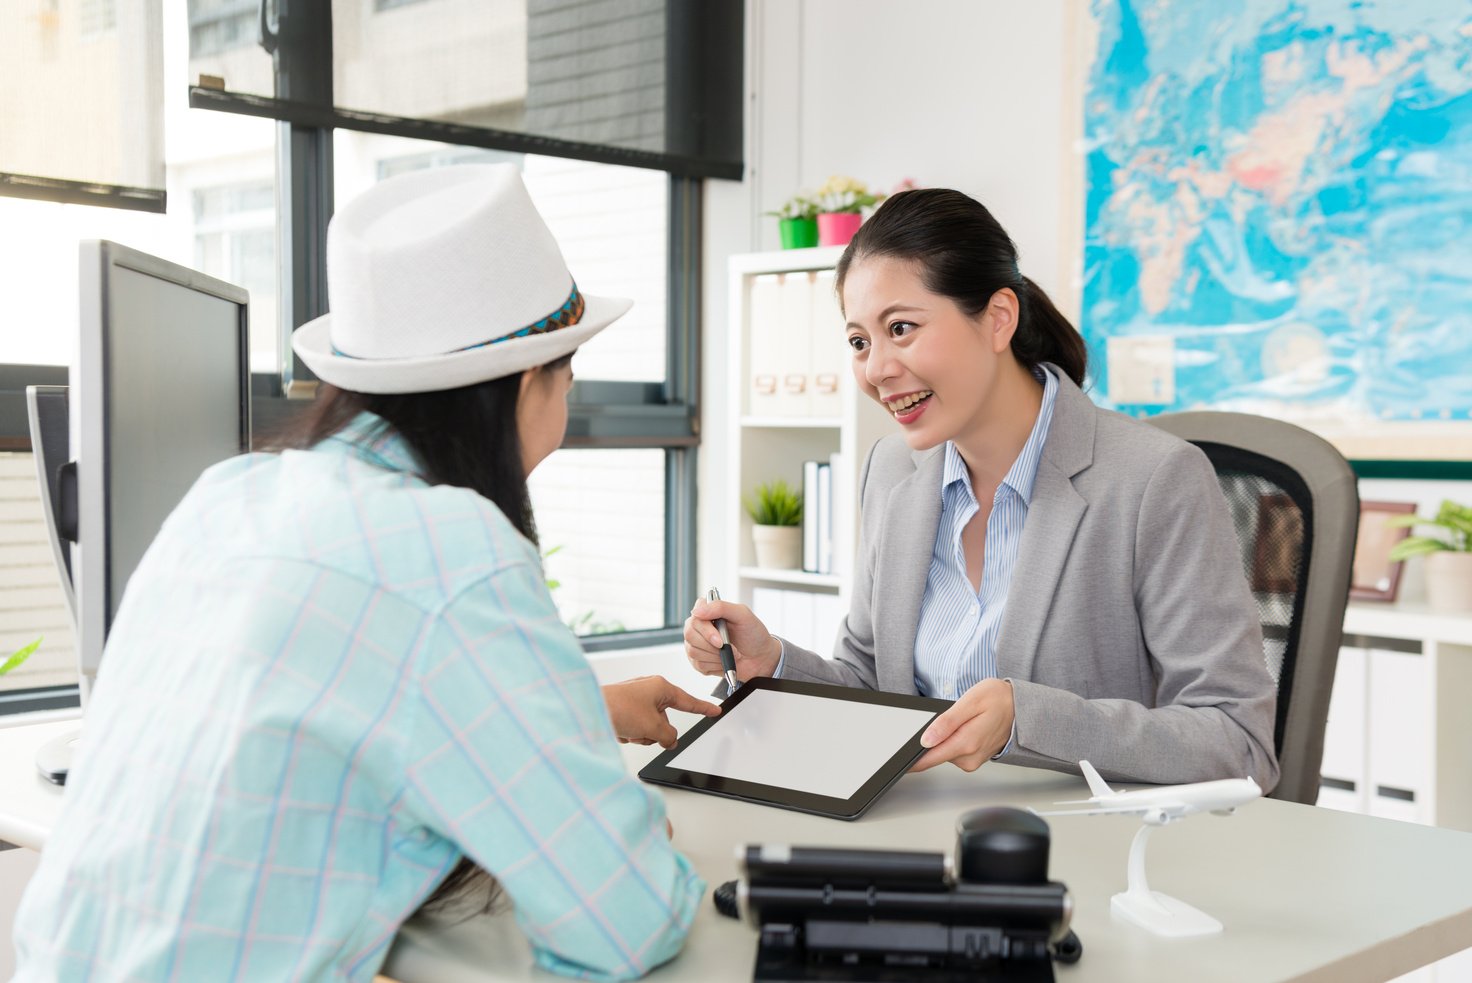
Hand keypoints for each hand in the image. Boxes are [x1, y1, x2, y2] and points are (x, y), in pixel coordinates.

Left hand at [601, 675, 720, 748]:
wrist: (589, 709)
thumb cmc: (618, 708)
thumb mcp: (652, 726)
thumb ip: (669, 736)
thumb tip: (670, 740)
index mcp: (660, 687)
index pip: (688, 701)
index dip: (703, 708)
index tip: (715, 710)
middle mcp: (649, 690)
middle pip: (666, 720)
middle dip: (657, 732)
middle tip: (646, 734)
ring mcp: (636, 700)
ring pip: (651, 726)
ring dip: (643, 734)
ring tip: (630, 731)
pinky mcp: (625, 709)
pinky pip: (638, 727)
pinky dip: (632, 733)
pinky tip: (622, 730)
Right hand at [683, 598, 782, 681]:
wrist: (760, 658)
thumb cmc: (753, 634)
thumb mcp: (742, 615)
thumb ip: (721, 607)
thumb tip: (697, 611)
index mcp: (708, 611)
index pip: (695, 616)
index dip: (706, 630)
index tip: (720, 640)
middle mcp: (699, 627)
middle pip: (690, 634)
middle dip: (712, 645)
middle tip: (729, 647)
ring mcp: (697, 644)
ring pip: (693, 651)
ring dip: (716, 656)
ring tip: (729, 653)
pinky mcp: (698, 661)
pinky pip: (699, 665)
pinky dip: (715, 665)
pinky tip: (724, 661)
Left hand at [911, 679, 1014, 772]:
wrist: (1022, 707)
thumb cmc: (999, 700)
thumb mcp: (971, 701)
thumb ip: (947, 722)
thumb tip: (926, 739)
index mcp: (966, 743)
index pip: (927, 760)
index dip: (910, 758)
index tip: (899, 754)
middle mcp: (969, 757)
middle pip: (934, 754)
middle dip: (930, 739)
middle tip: (944, 718)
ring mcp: (972, 760)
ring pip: (944, 752)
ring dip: (944, 738)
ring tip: (961, 719)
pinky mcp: (974, 758)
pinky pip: (954, 751)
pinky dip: (953, 739)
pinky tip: (964, 726)